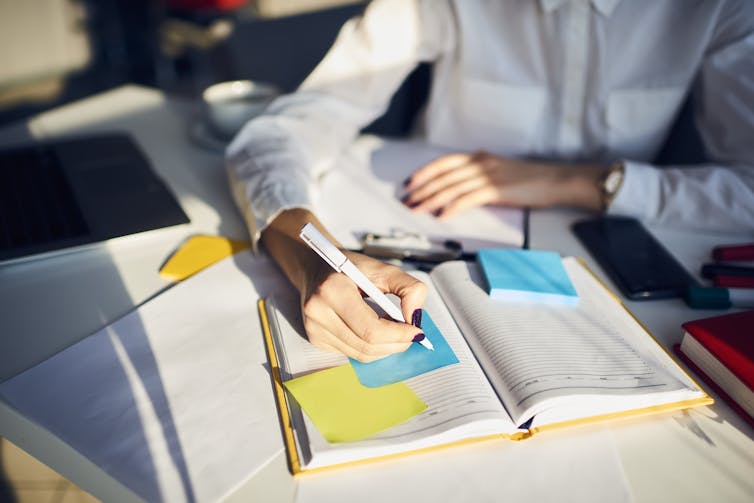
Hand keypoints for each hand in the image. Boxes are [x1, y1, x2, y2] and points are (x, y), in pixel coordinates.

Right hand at [261, 209, 427, 361]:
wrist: (314, 266)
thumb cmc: (348, 266)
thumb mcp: (382, 268)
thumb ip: (408, 288)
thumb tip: (416, 318)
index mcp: (333, 290)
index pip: (371, 329)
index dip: (399, 335)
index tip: (417, 331)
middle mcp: (318, 312)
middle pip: (367, 346)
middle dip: (396, 344)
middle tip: (411, 334)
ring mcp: (314, 329)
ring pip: (361, 354)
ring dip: (385, 348)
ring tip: (396, 332)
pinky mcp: (316, 339)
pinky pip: (351, 353)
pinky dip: (370, 347)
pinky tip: (375, 332)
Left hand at [402, 151, 604, 217]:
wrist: (555, 179)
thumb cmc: (530, 179)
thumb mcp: (500, 170)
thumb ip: (480, 174)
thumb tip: (461, 184)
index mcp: (479, 158)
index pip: (443, 163)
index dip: (423, 172)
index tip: (408, 183)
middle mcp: (480, 163)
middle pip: (442, 176)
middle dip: (421, 189)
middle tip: (406, 201)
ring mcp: (488, 175)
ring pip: (451, 187)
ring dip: (430, 199)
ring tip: (417, 209)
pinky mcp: (497, 189)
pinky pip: (468, 198)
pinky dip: (453, 207)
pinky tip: (442, 216)